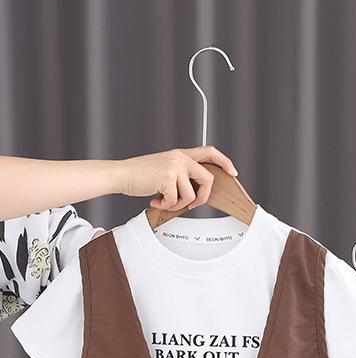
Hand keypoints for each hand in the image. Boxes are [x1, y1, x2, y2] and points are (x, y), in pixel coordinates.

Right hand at [115, 146, 238, 210]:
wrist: (121, 174)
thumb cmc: (140, 174)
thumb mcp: (165, 167)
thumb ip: (181, 174)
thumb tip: (196, 192)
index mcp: (181, 154)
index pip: (210, 152)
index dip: (224, 161)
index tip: (232, 172)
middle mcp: (179, 158)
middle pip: (208, 179)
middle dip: (202, 197)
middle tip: (192, 204)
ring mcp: (174, 167)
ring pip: (191, 195)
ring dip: (179, 204)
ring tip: (165, 201)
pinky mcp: (167, 178)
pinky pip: (177, 200)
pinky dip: (167, 205)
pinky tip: (157, 200)